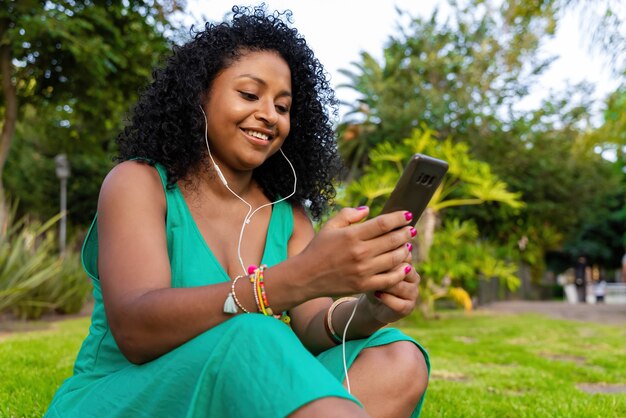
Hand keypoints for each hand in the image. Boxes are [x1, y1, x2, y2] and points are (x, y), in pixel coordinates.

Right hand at [296, 206, 415, 297]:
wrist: (305, 277)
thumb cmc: (317, 249)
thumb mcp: (329, 226)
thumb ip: (348, 215)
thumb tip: (368, 210)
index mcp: (351, 235)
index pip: (383, 223)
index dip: (399, 218)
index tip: (408, 215)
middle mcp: (359, 252)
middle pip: (393, 240)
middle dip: (406, 233)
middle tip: (411, 230)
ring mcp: (363, 270)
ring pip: (395, 259)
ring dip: (405, 251)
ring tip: (407, 246)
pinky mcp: (364, 285)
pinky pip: (390, 279)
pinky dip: (401, 272)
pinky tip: (405, 266)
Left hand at [361, 250, 419, 323]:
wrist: (374, 301)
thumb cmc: (373, 279)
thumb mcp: (374, 267)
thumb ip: (379, 259)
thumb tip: (376, 251)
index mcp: (408, 263)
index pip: (403, 255)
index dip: (387, 257)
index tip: (373, 257)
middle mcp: (414, 277)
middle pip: (403, 271)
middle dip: (387, 272)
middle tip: (372, 272)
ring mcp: (413, 292)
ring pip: (401, 287)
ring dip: (386, 286)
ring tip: (373, 284)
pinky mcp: (409, 307)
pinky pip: (400, 303)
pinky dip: (387, 299)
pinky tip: (377, 295)